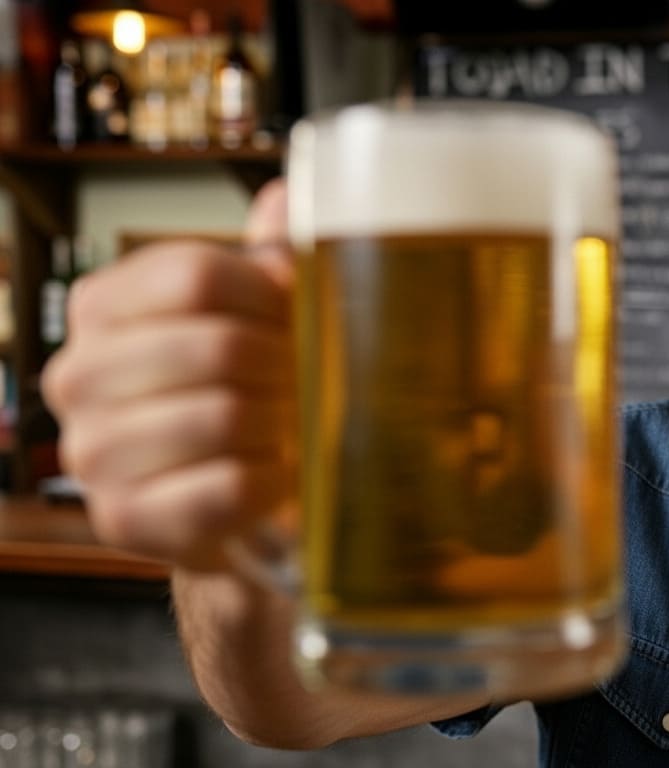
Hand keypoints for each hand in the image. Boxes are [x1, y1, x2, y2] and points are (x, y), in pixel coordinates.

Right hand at [41, 179, 297, 571]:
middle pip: (214, 345)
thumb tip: (291, 195)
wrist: (234, 509)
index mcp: (103, 307)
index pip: (196, 274)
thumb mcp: (256, 320)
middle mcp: (76, 374)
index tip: (295, 315)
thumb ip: (269, 260)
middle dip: (282, 366)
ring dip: (281, 426)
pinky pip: (223, 487)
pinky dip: (271, 481)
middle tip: (304, 383)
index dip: (270, 294)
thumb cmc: (246, 398)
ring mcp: (91, 452)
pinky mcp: (122, 518)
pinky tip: (277, 476)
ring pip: (222, 416)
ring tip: (292, 429)